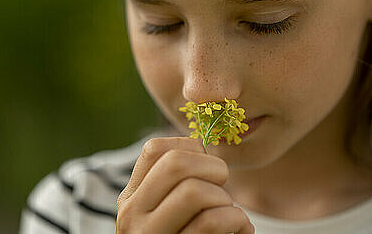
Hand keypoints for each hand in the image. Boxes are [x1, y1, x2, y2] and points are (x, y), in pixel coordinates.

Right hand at [116, 137, 254, 233]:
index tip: (208, 164)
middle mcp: (132, 216)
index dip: (191, 147)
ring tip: (230, 217)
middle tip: (223, 187)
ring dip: (227, 201)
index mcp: (131, 199)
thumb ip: (176, 184)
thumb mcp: (168, 212)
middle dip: (213, 168)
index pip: (154, 149)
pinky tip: (240, 231)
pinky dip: (239, 222)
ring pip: (196, 191)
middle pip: (176, 164)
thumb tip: (205, 146)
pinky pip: (213, 222)